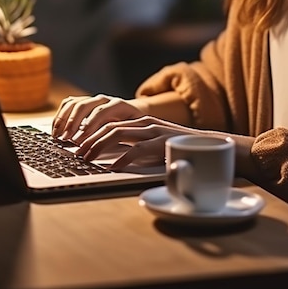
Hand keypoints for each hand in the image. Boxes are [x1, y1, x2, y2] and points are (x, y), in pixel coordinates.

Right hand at [51, 93, 142, 141]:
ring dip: (64, 120)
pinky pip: (69, 104)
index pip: (101, 111)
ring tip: (58, 136)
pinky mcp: (84, 102)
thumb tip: (106, 147)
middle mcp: (104, 99)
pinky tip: (56, 129)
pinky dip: (61, 116)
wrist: (136, 113)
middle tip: (66, 139)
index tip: (80, 138)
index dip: (90, 124)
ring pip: (74, 104)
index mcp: (118, 104)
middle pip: (84, 105)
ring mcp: (93, 99)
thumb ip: (122, 135)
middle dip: (73, 123)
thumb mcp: (134, 130)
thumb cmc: (135, 125)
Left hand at [74, 115, 198, 169]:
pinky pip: (137, 148)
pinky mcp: (162, 142)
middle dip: (89, 139)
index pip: (110, 122)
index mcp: (141, 122)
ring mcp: (153, 130)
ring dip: (99, 146)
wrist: (210, 146)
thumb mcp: (152, 145)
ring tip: (88, 158)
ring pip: (118, 133)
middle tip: (77, 152)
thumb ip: (135, 146)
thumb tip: (111, 158)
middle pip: (109, 126)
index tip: (77, 145)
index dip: (91, 133)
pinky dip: (123, 158)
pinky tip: (113, 167)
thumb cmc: (178, 150)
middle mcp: (145, 122)